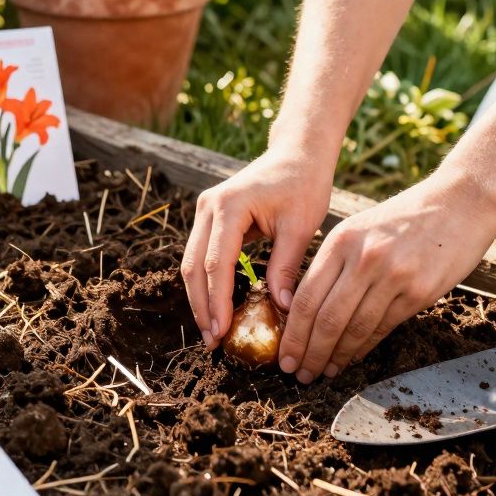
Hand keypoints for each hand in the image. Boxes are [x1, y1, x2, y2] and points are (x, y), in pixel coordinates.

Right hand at [181, 149, 334, 347]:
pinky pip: (201, 255)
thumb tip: (281, 309)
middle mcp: (209, 206)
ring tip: (212, 331)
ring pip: (191, 262)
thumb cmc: (303, 184)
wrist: (297, 153)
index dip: (217, 301)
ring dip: (200, 298)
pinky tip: (217, 307)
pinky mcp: (210, 217)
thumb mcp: (300, 227)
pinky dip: (206, 283)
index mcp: (230, 206)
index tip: (221, 332)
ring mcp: (205, 210)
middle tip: (213, 341)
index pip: (216, 263)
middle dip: (201, 306)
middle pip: (193, 266)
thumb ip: (286, 267)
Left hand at [277, 171, 495, 382]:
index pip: (306, 297)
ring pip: (354, 329)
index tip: (284, 355)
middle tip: (299, 374)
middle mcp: (363, 258)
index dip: (292, 334)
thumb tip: (307, 307)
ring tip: (324, 372)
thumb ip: (335, 263)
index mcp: (341, 241)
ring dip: (336, 356)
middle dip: (309, 353)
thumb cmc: (406, 216)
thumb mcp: (360, 228)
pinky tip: (352, 358)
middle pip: (326, 319)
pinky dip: (364, 347)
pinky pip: (383, 327)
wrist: (460, 202)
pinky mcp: (419, 292)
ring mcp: (393, 276)